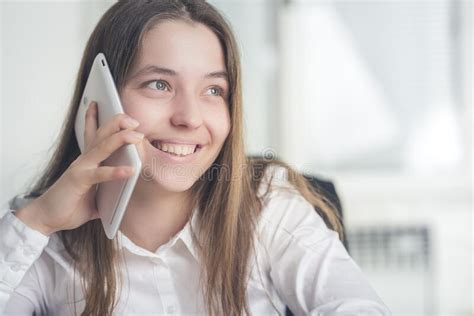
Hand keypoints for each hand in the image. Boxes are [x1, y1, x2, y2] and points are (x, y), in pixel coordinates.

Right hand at [15, 102, 142, 235]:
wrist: (45, 218)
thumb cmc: (68, 205)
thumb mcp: (94, 197)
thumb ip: (108, 194)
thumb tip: (123, 199)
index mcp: (87, 161)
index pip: (95, 135)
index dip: (102, 120)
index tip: (116, 111)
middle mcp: (84, 160)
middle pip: (102, 134)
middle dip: (118, 123)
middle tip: (134, 119)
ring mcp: (81, 168)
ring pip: (103, 147)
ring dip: (121, 139)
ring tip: (137, 136)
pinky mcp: (79, 180)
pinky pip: (100, 174)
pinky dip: (115, 171)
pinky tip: (129, 170)